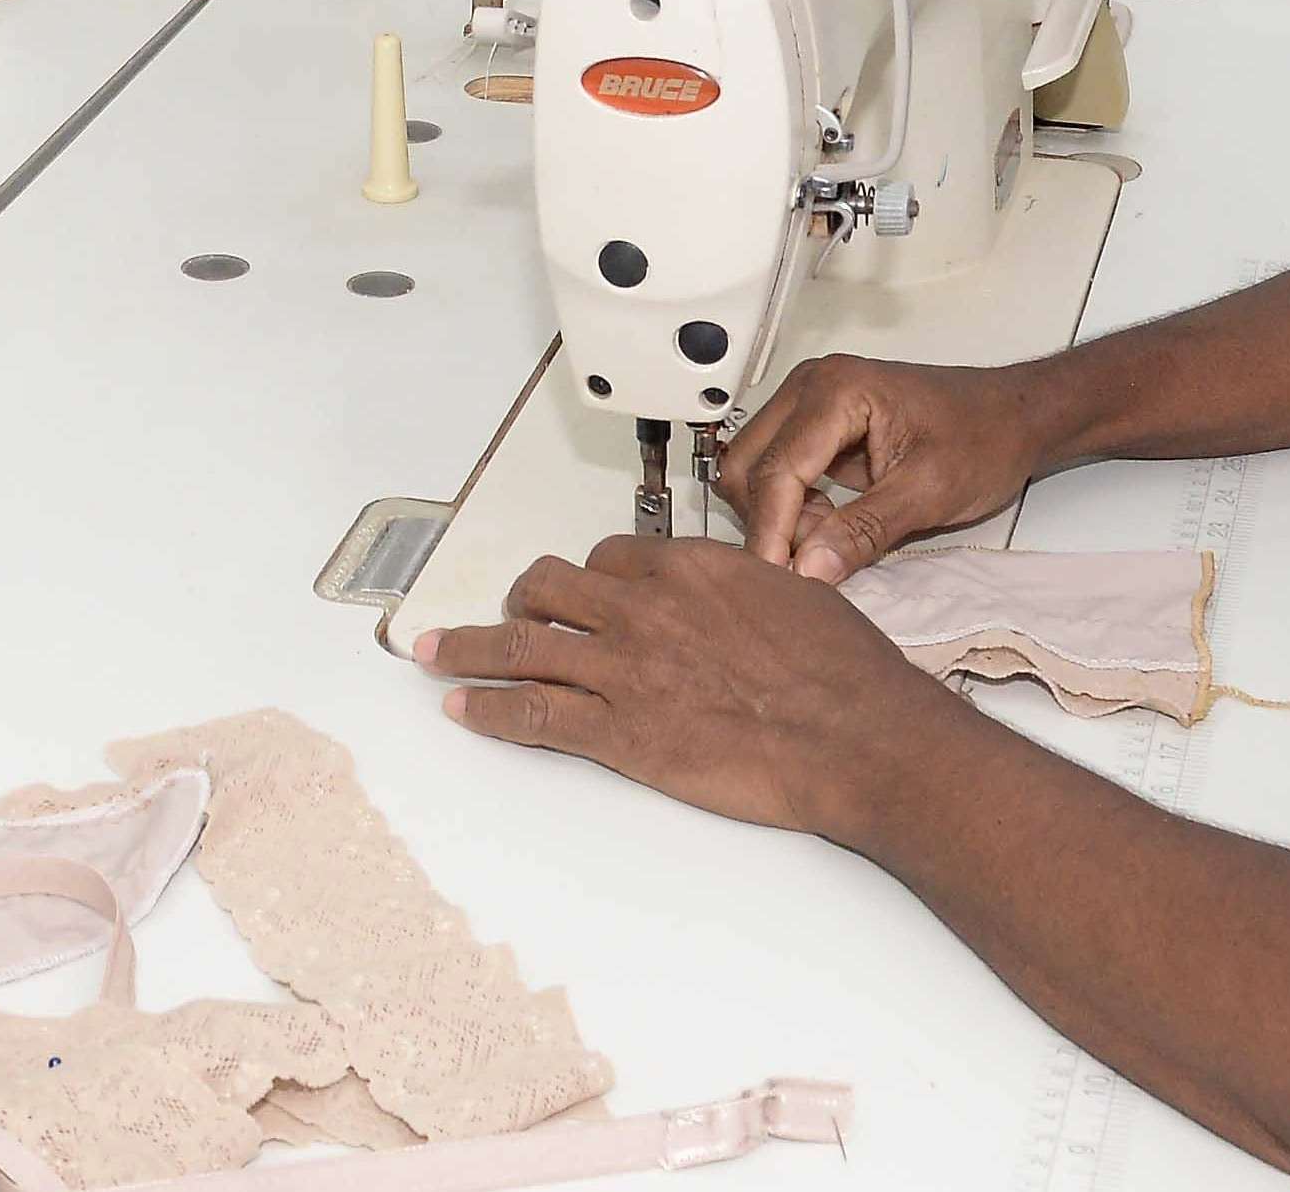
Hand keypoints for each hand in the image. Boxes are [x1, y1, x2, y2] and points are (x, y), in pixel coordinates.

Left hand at [415, 533, 979, 848]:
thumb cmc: (845, 673)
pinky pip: (530, 712)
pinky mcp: (616, 731)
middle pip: (550, 587)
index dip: (592, 575)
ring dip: (468, 648)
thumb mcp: (800, 596)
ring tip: (435, 652)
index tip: (583, 589)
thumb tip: (747, 596)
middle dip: (522, 600)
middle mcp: (643, 607)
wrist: (854, 734)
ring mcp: (623, 668)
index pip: (612, 554)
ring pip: (520, 644)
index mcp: (689, 568)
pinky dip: (486, 709)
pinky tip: (461, 708)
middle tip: (508, 614)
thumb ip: (751, 590)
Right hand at [713, 353, 1059, 581]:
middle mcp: (812, 388)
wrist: (1015, 418)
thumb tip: (809, 569)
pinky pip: (779, 474)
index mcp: (836, 390)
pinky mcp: (816, 429)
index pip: (777, 469)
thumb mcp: (929, 491)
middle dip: (771, 521)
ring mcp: (810, 406)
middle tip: (812, 562)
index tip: (777, 579)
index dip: (772, 531)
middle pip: (749, 465)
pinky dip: (794, 509)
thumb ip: (865, 530)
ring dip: (781, 517)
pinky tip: (832, 528)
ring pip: (756, 471)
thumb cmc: (985, 437)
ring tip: (832, 542)